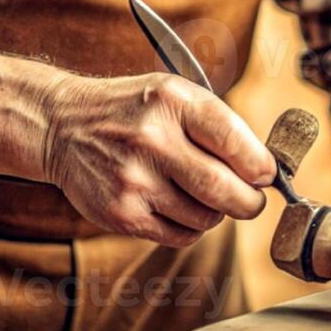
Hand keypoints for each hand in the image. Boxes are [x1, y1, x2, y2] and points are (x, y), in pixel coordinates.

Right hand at [42, 73, 276, 247]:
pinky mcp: (121, 214)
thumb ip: (217, 124)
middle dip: (250, 201)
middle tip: (251, 200)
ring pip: (205, 217)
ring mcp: (134, 180)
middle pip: (225, 189)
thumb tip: (265, 170)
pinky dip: (191, 227)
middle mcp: (152, 139)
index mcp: (172, 101)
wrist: (63, 126)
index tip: (266, 174)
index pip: (236, 141)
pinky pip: (179, 235)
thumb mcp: (172, 94)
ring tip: (204, 196)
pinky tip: (179, 206)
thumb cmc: (132, 111)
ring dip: (217, 213)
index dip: (262, 165)